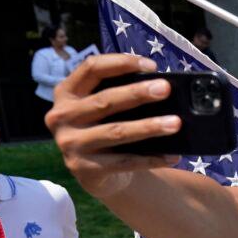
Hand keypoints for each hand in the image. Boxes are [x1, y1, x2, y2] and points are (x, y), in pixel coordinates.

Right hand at [46, 53, 180, 198]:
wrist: (95, 174)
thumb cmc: (105, 130)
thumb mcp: (103, 110)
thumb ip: (119, 95)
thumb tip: (159, 87)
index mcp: (66, 93)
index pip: (91, 69)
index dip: (120, 63)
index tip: (150, 65)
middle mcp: (62, 117)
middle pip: (105, 100)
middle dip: (137, 93)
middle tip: (165, 89)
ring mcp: (70, 144)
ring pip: (116, 132)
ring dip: (149, 127)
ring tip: (175, 123)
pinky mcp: (84, 169)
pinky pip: (125, 162)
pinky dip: (152, 159)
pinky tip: (172, 156)